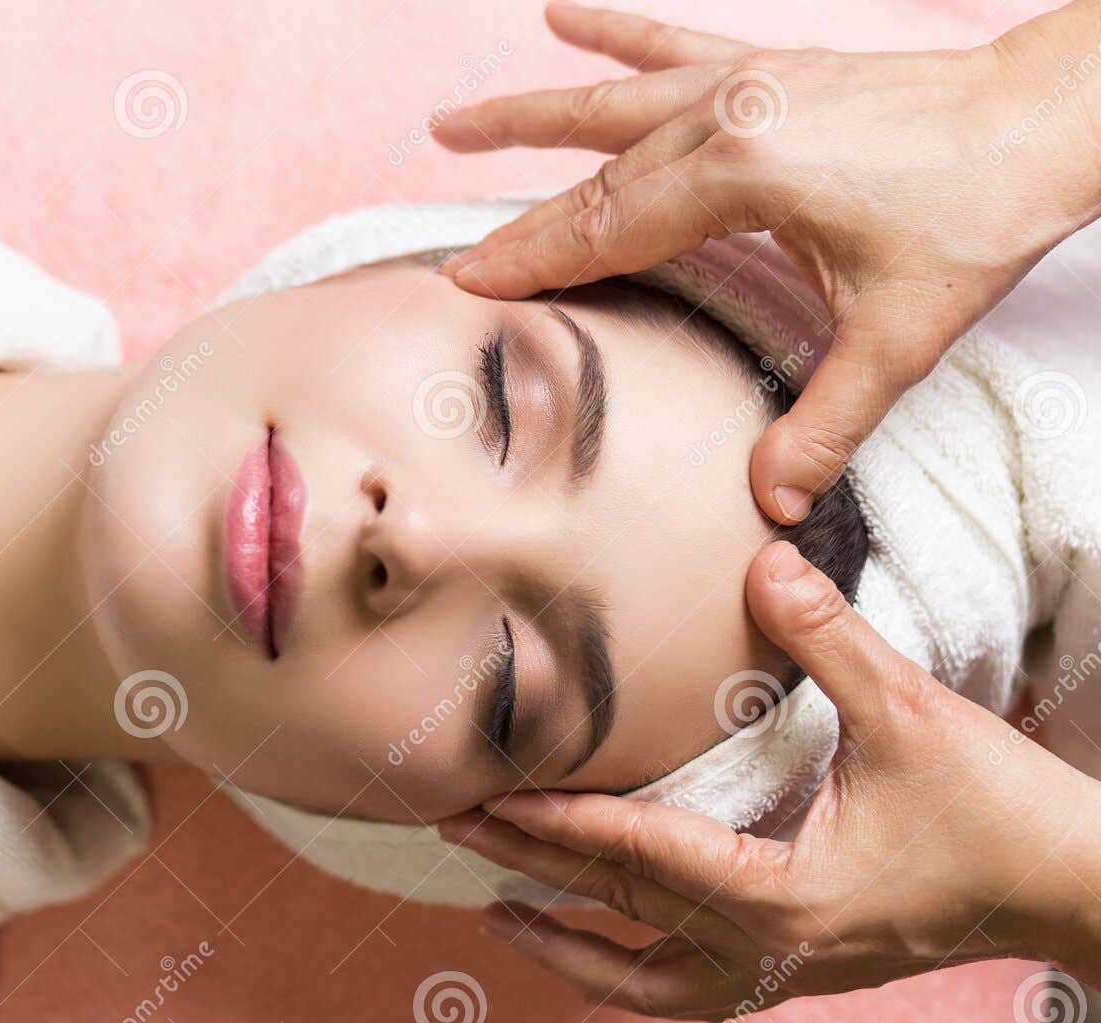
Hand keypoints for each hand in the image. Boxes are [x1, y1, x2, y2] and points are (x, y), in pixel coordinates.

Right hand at [433, 2, 1100, 522]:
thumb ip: (825, 422)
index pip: (608, 228)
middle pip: (594, 179)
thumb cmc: (974, 214)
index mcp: (741, 174)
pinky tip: (560, 18)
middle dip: (520, 223)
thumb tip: (772, 502)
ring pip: (609, 105)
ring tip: (452, 122)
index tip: (465, 283)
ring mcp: (744, 82)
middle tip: (454, 257)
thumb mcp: (897, 337)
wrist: (1042, 119)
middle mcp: (727, 116)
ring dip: (526, 117)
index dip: (534, 261)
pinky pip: (668, 45)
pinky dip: (612, 35)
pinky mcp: (767, 69)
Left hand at [438, 540, 1100, 1018]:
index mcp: (779, 896)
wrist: (1076, 890)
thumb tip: (763, 562)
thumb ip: (829, 637)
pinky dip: (628, 971)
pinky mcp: (799, 969)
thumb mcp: (913, 713)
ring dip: (566, 947)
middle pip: (620, 908)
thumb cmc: (1001, 815)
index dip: (559, 821)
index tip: (490, 796)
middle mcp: (766, 950)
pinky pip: (686, 988)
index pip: (639, 855)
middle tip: (453, 825)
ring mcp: (782, 972)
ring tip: (497, 915)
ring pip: (643, 979)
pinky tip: (601, 947)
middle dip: (531, 866)